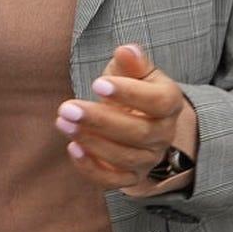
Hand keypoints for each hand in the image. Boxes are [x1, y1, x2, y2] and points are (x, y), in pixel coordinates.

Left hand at [56, 44, 191, 190]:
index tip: (97, 84)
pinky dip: (93, 169)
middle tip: (68, 108)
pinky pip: (115, 181)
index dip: (130, 94)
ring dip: (92, 142)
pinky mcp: (132, 175)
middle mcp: (164, 133)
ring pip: (125, 157)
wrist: (136, 115)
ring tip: (63, 122)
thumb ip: (131, 62)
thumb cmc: (131, 86)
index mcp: (169, 102)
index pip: (158, 102)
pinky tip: (72, 148)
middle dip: (100, 121)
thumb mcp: (133, 70)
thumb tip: (126, 51)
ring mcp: (149, 157)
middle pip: (138, 133)